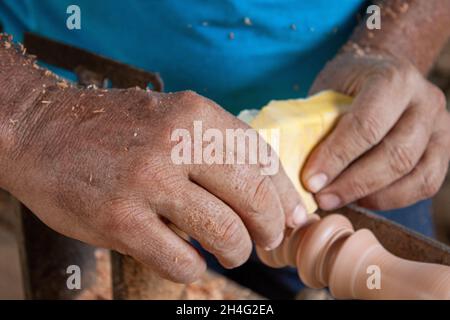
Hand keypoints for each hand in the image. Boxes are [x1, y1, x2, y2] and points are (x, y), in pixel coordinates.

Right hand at [1, 87, 304, 282]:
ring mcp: (147, 182)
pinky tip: (188, 258)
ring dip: (237, 251)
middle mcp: (177, 143)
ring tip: (230, 251)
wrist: (44, 130)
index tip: (294, 218)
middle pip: (254, 199)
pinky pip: (182, 261)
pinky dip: (195, 268)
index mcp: (196, 114)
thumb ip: (219, 150)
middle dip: (271, 229)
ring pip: (226, 235)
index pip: (264, 160)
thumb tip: (271, 196)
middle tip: (267, 241)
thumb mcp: (173, 117)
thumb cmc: (117, 129)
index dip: (286, 196)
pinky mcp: (120, 220)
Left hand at [303, 51, 449, 210]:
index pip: (367, 125)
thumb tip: (294, 167)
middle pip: (395, 155)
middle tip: (322, 197)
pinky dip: (393, 199)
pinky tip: (362, 198)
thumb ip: (317, 123)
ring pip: (415, 174)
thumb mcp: (327, 91)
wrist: (378, 73)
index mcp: (394, 78)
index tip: (310, 181)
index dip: (337, 158)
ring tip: (337, 200)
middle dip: (353, 183)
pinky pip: (426, 184)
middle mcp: (426, 100)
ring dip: (372, 195)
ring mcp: (441, 126)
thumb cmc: (346, 85)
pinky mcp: (444, 149)